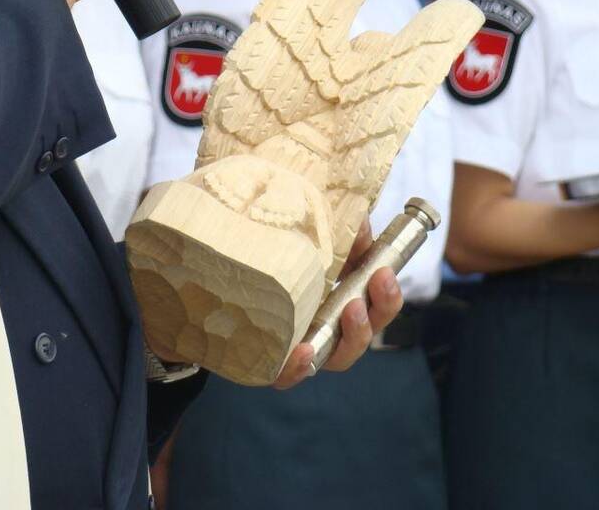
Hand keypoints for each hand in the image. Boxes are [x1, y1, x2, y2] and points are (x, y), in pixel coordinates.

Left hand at [271, 219, 402, 389]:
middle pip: (362, 334)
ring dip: (352, 337)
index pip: (375, 308)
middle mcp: (322, 328)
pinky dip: (299, 367)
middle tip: (376, 285)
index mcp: (335, 299)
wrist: (211, 281)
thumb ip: (337, 230)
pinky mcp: (267, 360)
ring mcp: (297, 346)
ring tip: (350, 311)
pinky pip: (286, 374)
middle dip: (378, 312)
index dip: (387, 296)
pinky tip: (303, 350)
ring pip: (333, 356)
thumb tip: (360, 223)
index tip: (385, 270)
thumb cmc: (264, 257)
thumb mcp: (303, 236)